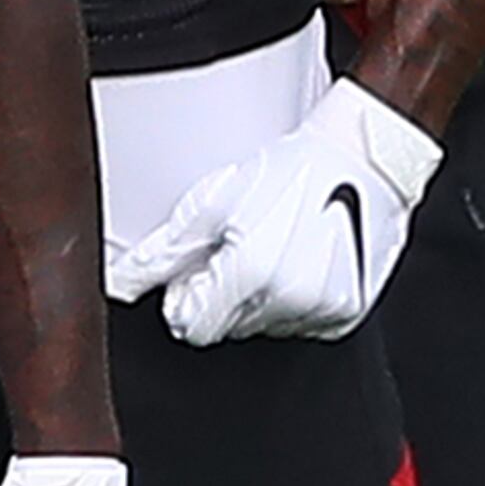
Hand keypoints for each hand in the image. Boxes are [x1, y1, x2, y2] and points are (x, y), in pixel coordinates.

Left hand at [108, 75, 439, 345]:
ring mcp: (324, 309)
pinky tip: (301, 261)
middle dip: (224, 293)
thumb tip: (123, 283)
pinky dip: (295, 301)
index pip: (194, 327)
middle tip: (242, 246)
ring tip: (276, 247)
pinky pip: (305, 324)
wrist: (362, 158)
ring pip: (266, 327)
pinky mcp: (349, 311)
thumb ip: (162, 253)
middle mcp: (289, 299)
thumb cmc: (293, 169)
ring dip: (261, 298)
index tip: (199, 270)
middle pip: (229, 327)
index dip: (188, 297)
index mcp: (250, 274)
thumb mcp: (214, 201)